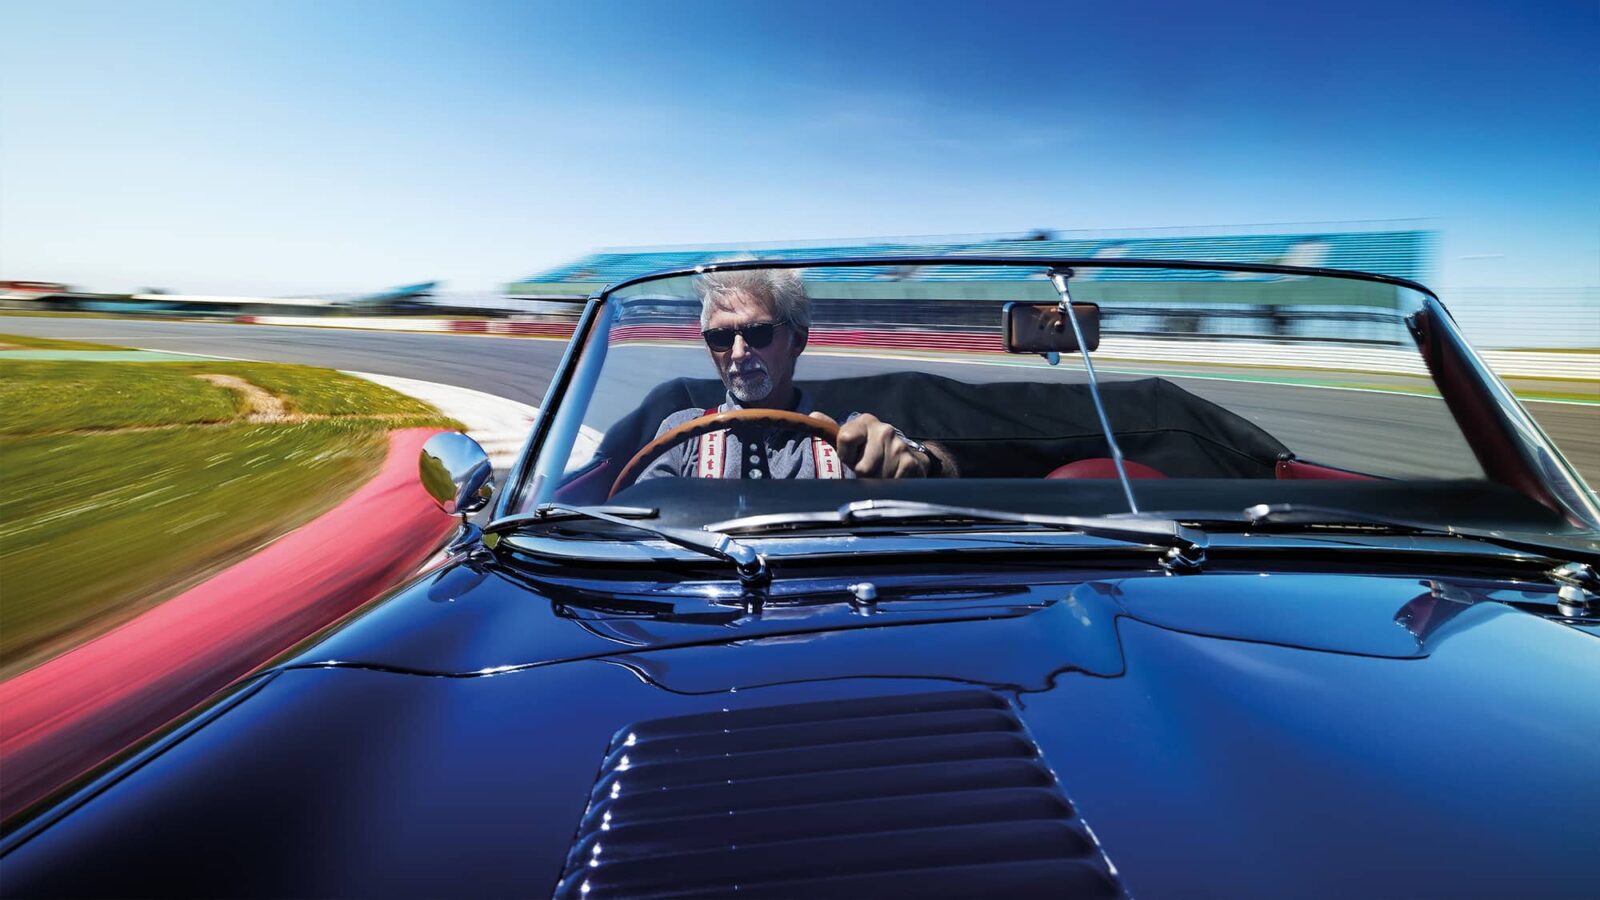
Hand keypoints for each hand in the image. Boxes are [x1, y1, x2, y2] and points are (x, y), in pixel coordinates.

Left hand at [811, 412, 928, 477]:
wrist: (905, 455)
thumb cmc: (870, 449)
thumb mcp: (851, 438)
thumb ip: (831, 429)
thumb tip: (813, 415)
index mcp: (865, 422)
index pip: (845, 438)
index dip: (846, 455)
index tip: (850, 458)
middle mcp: (884, 430)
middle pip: (861, 468)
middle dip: (861, 474)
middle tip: (867, 469)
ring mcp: (899, 447)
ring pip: (876, 479)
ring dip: (875, 482)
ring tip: (879, 473)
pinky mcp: (910, 463)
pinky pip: (892, 484)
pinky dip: (889, 486)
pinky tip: (891, 477)